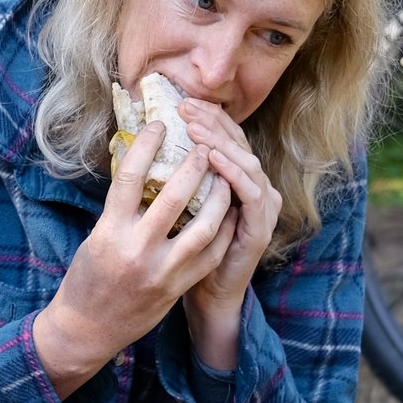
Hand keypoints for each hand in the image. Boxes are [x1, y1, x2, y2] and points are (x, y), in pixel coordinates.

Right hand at [33, 121, 234, 395]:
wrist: (87, 329)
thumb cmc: (87, 277)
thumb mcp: (96, 237)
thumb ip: (121, 209)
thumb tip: (144, 171)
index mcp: (109, 232)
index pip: (129, 178)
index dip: (147, 146)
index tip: (160, 125)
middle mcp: (136, 250)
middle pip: (173, 198)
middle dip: (194, 167)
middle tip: (204, 145)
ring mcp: (161, 272)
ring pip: (203, 228)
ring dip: (219, 198)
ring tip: (225, 176)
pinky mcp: (177, 289)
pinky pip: (210, 255)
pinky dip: (222, 231)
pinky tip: (229, 213)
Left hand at [176, 99, 280, 371]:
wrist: (207, 299)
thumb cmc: (185, 256)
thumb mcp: (177, 212)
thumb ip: (173, 181)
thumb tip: (141, 146)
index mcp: (235, 181)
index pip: (224, 139)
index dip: (205, 119)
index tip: (179, 102)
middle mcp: (254, 188)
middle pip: (237, 143)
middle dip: (211, 122)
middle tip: (185, 105)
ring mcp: (262, 206)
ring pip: (245, 161)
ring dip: (219, 141)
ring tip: (194, 126)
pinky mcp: (261, 226)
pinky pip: (250, 192)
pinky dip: (232, 171)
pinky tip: (213, 157)